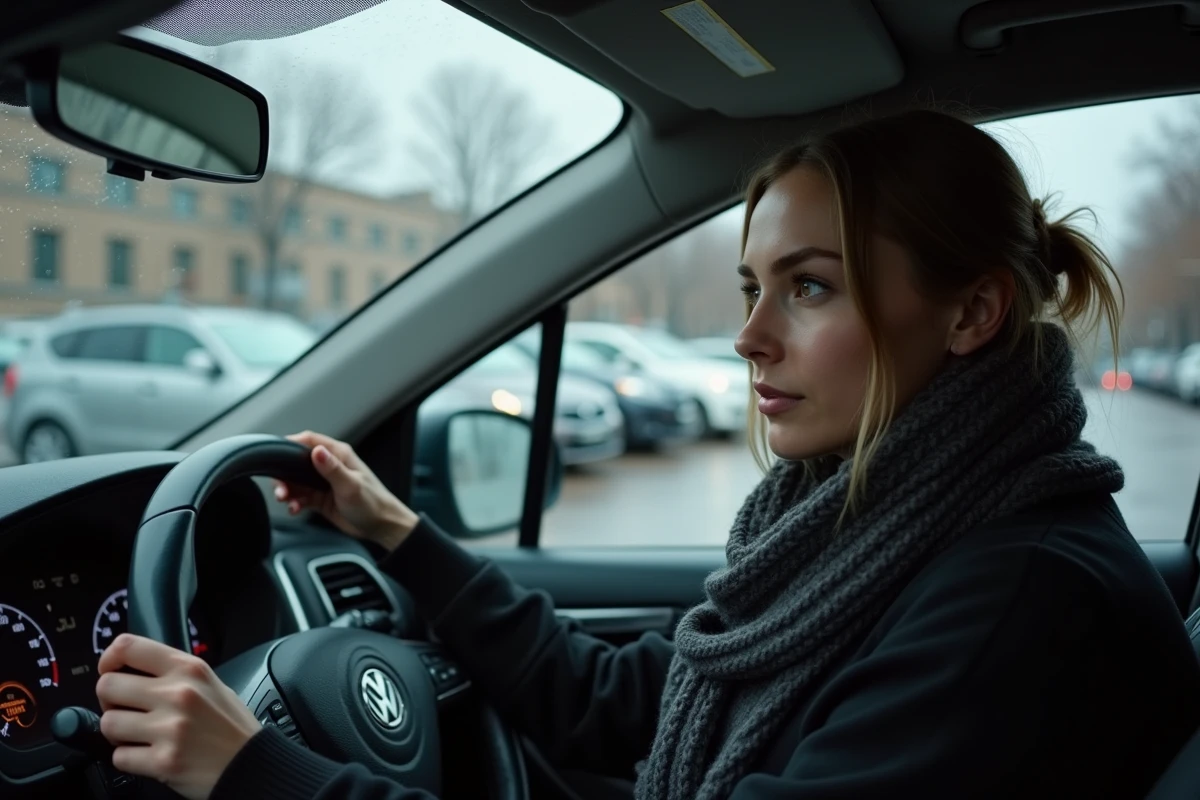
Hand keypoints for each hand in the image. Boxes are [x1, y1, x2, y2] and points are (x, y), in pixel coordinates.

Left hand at [96, 634, 261, 799]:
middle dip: (109, 700)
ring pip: (108, 723)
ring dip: (117, 732)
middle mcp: (178, 694)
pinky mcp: (163, 761)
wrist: (252, 763)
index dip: (108, 659)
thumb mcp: (210, 682)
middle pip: (107, 686)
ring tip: (137, 735)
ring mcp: (170, 728)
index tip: (110, 671)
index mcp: (189, 669)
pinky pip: (119, 757)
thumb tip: (131, 670)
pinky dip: (128, 758)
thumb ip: (173, 673)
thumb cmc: (231, 725)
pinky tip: (148, 754)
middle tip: (125, 709)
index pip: (128, 647)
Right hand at [277, 431, 419, 551]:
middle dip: (284, 474)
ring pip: (296, 481)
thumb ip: (332, 469)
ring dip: (287, 490)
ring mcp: (324, 483)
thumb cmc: (374, 503)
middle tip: (281, 488)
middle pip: (296, 462)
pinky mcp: (321, 498)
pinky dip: (294, 502)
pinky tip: (295, 509)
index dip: (290, 444)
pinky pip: (300, 497)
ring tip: (287, 500)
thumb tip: (316, 451)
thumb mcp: (351, 486)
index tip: (275, 455)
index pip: (310, 440)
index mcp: (339, 455)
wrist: (382, 527)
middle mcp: (329, 466)